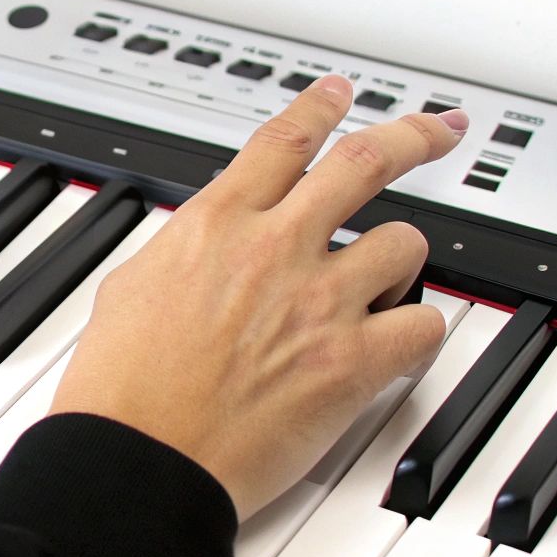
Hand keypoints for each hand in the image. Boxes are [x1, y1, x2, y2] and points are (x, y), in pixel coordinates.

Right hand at [51, 75, 467, 520]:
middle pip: (365, 162)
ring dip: (401, 261)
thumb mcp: (132, 289)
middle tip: (434, 133)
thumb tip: (207, 247)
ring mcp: (318, 303)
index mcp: (215, 226)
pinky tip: (396, 345)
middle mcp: (274, 250)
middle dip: (411, 138)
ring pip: (405, 243)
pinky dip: (418, 334)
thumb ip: (187, 254)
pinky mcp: (350, 364)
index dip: (318, 107)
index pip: (282, 141)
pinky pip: (424, 326)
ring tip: (386, 285)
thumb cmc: (121, 392)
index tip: (336, 94)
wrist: (138, 461)